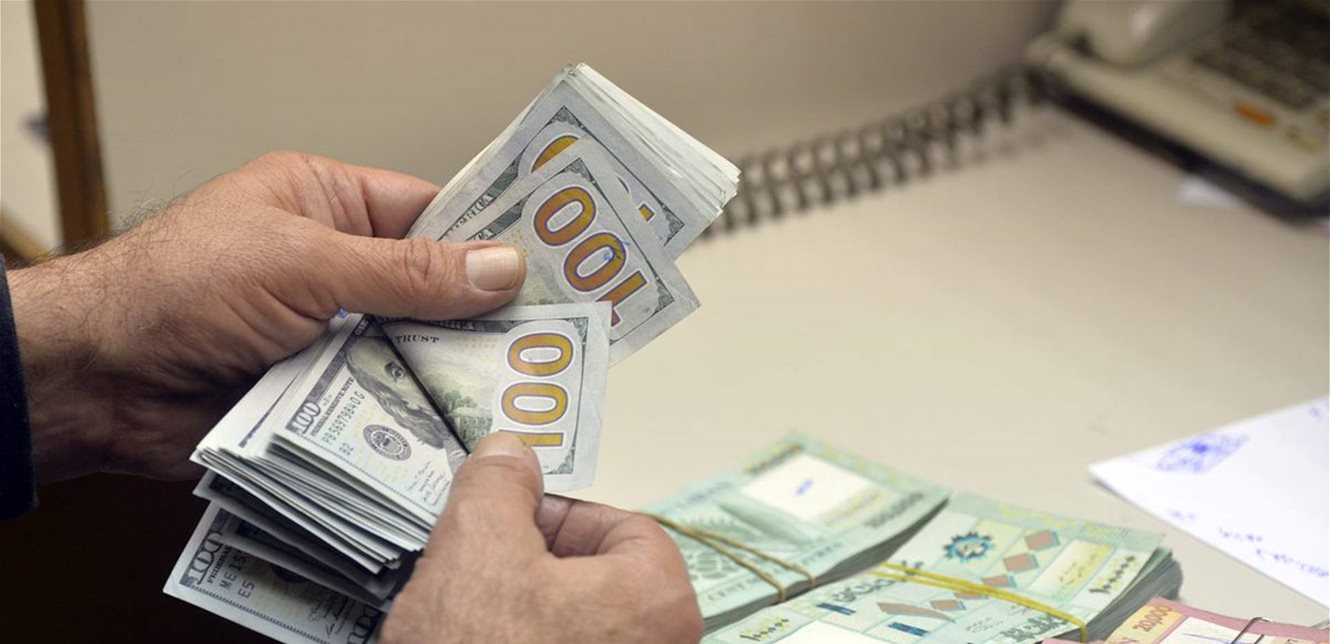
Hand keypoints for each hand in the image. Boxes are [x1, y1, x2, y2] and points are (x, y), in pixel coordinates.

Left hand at [9, 151, 525, 480]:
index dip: (488, 239)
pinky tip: (460, 433)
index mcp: (327, 205)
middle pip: (429, 292)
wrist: (95, 382)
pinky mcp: (316, 399)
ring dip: (447, 376)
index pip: (429, 213)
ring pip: (410, 354)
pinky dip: (412, 420)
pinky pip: (380, 406)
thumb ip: (407, 271)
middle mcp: (333, 270)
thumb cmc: (180, 288)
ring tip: (516, 394)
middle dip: (478, 319)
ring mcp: (326, 337)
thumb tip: (501, 267)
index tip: (552, 267)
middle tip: (548, 344)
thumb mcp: (305, 262)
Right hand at [383, 433, 701, 643]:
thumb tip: (509, 452)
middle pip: (595, 580)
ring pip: (571, 628)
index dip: (556, 516)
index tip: (506, 522)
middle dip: (529, 567)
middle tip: (475, 572)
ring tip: (465, 620)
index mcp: (660, 601)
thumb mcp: (475, 547)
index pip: (621, 526)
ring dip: (516, 612)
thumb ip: (497, 485)